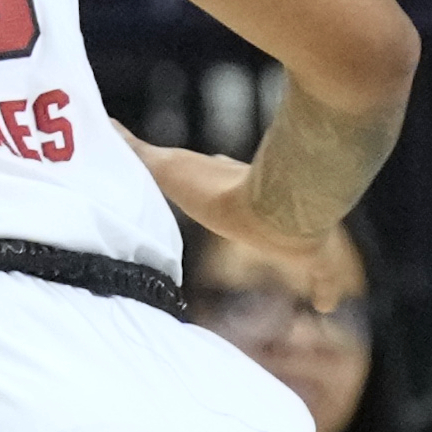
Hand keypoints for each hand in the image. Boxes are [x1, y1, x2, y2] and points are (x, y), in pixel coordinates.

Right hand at [123, 131, 358, 308]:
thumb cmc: (221, 189)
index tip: (214, 180)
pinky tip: (326, 306)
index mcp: (232, 182)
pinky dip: (324, 289)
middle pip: (259, 205)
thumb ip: (136, 151)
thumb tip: (105, 125)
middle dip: (253, 213)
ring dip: (293, 252)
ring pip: (294, 241)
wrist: (278, 205)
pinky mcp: (312, 255)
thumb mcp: (167, 168)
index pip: (222, 174)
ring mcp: (292, 230)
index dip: (216, 178)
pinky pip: (323, 276)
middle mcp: (267, 201)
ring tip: (289, 260)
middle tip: (245, 224)